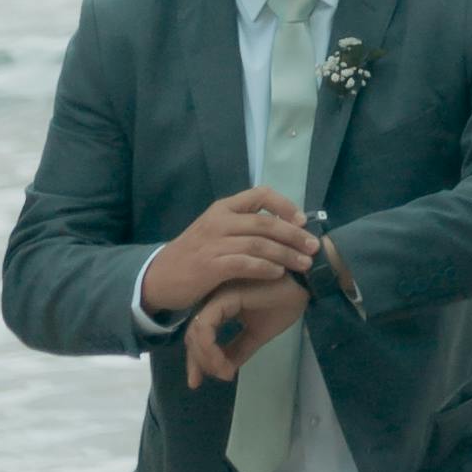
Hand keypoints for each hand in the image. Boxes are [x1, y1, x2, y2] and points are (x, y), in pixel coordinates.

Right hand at [142, 191, 319, 321]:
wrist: (158, 278)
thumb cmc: (193, 256)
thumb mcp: (215, 232)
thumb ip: (242, 227)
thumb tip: (283, 227)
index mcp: (222, 208)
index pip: (260, 194)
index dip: (285, 204)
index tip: (302, 219)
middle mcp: (219, 221)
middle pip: (265, 222)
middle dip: (294, 234)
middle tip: (313, 247)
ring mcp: (214, 243)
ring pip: (259, 243)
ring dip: (286, 254)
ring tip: (304, 264)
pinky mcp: (210, 266)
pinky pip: (245, 263)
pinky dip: (265, 268)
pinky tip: (279, 274)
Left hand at [185, 276, 308, 386]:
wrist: (304, 285)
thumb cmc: (284, 301)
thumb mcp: (258, 333)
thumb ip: (239, 349)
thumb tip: (224, 370)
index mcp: (220, 305)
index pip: (199, 335)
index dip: (196, 359)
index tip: (196, 382)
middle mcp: (214, 300)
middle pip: (192, 335)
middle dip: (196, 362)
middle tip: (201, 381)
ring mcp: (217, 297)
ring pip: (196, 332)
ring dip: (205, 358)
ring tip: (223, 373)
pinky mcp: (225, 297)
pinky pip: (206, 327)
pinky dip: (210, 349)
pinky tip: (225, 364)